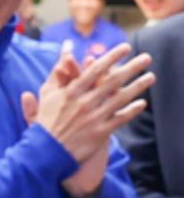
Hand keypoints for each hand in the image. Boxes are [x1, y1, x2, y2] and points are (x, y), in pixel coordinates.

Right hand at [22, 42, 152, 166]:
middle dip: (131, 68)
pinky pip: (120, 119)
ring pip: (120, 99)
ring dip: (137, 86)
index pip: (95, 70)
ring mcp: (93, 118)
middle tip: (146, 57)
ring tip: (150, 77)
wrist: (47, 151)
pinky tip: (142, 103)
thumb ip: (59, 69)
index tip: (125, 47)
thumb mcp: (48, 92)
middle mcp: (84, 103)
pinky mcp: (100, 132)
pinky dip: (131, 110)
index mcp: (70, 92)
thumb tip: (67, 47)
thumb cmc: (47, 118)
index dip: (111, 57)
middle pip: (112, 81)